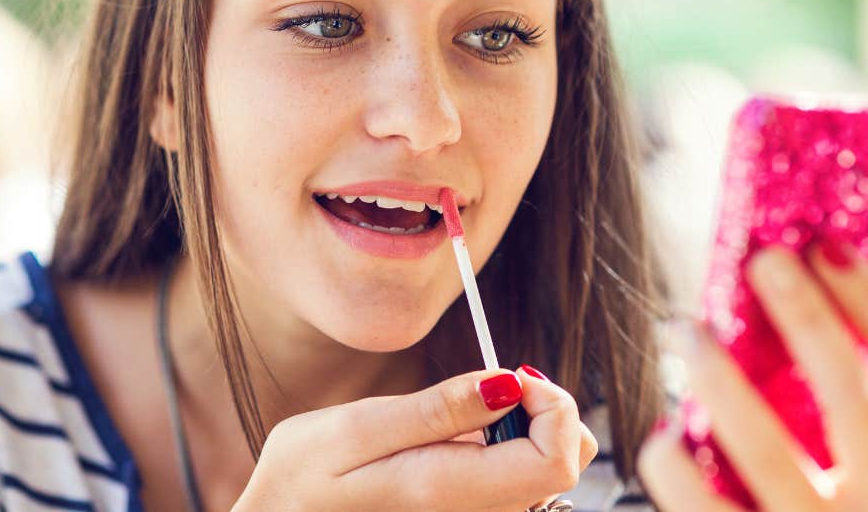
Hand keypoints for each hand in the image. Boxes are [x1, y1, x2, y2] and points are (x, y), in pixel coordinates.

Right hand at [233, 365, 597, 511]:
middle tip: (489, 384)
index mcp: (454, 494)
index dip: (553, 405)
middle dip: (542, 410)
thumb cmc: (303, 481)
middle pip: (564, 466)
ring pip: (544, 473)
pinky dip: (501, 450)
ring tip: (461, 417)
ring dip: (521, 429)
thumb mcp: (356, 430)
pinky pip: (514, 482)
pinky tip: (454, 443)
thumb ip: (437, 410)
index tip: (513, 373)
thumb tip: (510, 384)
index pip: (559, 461)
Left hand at [637, 240, 867, 510]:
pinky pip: (702, 506)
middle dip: (806, 319)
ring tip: (682, 327)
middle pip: (852, 399)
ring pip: (766, 451)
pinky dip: (675, 461)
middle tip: (762, 260)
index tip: (823, 243)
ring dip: (718, 377)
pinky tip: (664, 430)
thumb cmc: (861, 506)